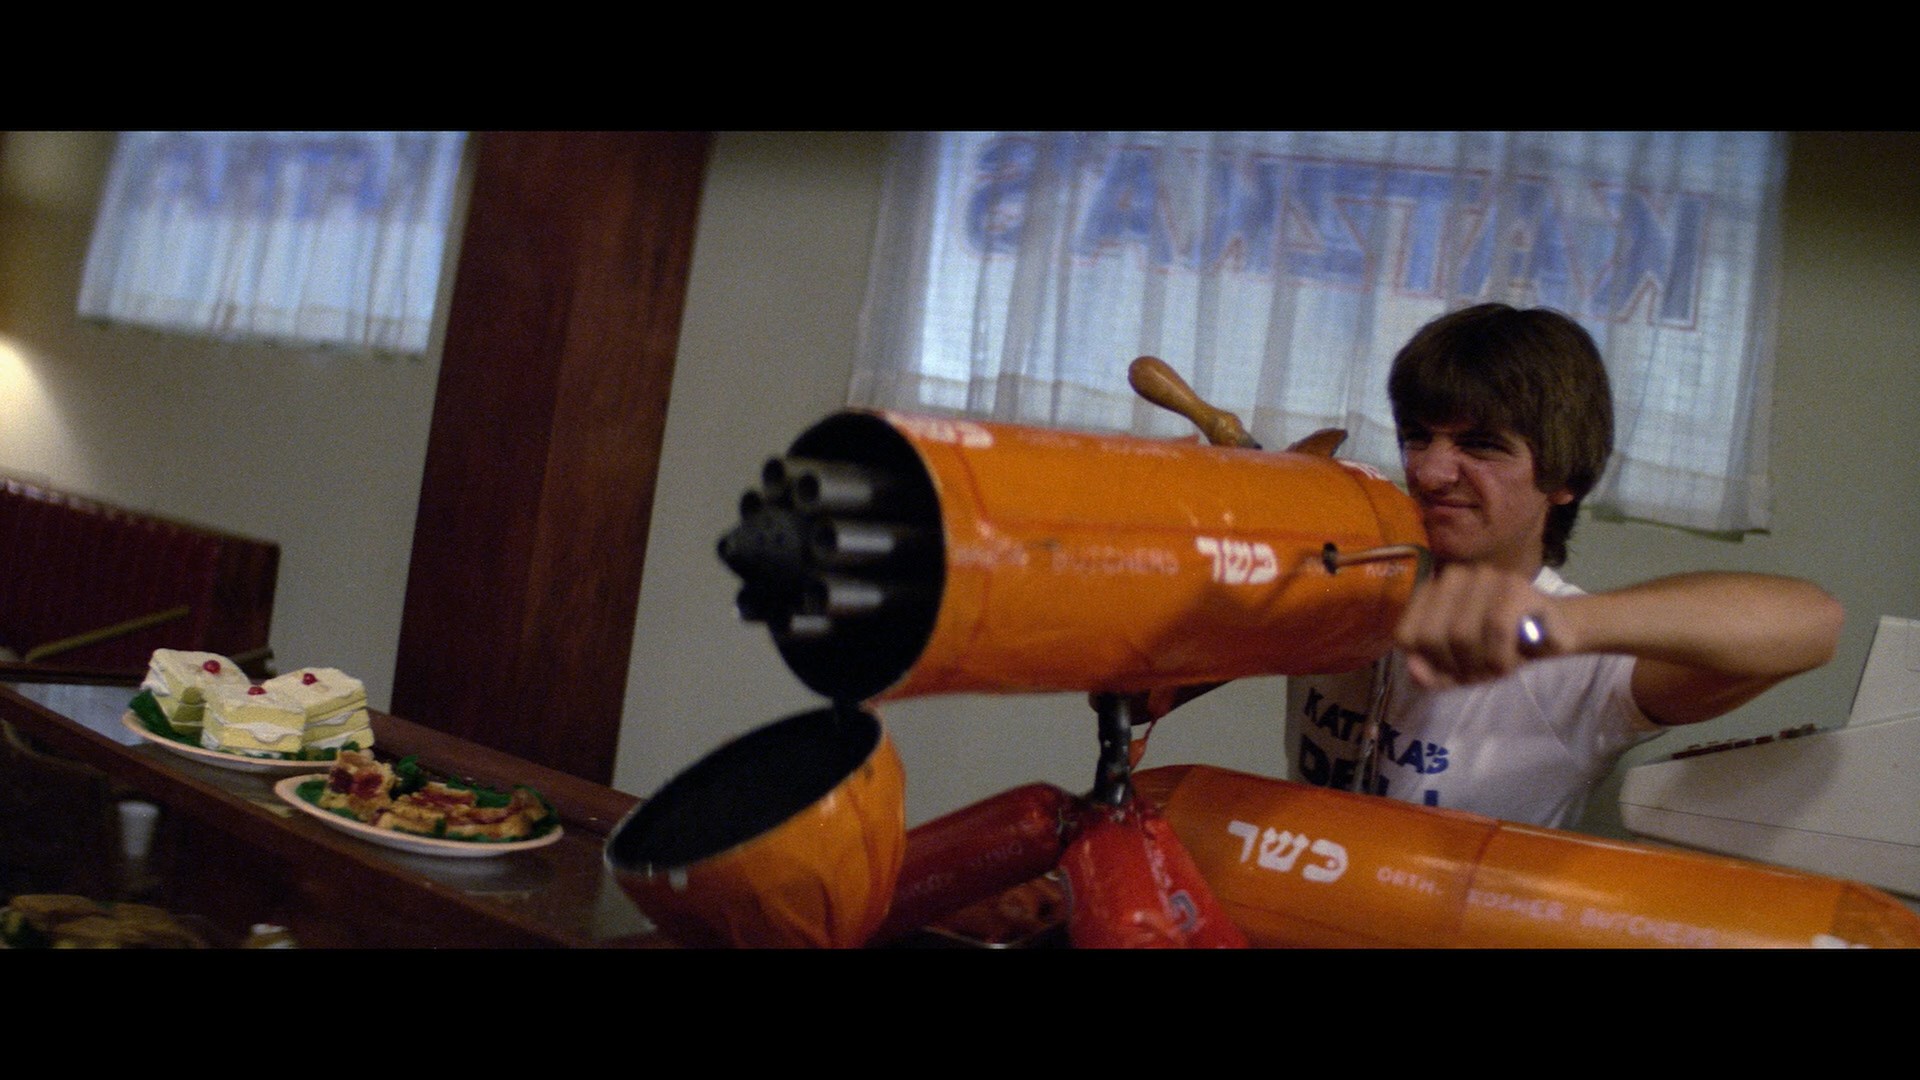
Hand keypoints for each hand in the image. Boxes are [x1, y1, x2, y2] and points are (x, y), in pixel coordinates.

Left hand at [1394, 564, 1567, 687]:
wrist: (1554, 634)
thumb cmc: (1498, 648)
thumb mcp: (1460, 669)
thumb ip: (1432, 675)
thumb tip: (1415, 672)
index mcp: (1431, 593)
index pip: (1406, 636)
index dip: (1428, 664)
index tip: (1452, 671)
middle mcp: (1453, 577)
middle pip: (1431, 638)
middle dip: (1455, 667)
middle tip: (1479, 673)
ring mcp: (1485, 577)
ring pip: (1461, 635)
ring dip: (1481, 665)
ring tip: (1498, 666)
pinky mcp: (1515, 586)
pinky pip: (1495, 628)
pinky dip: (1501, 657)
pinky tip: (1510, 660)